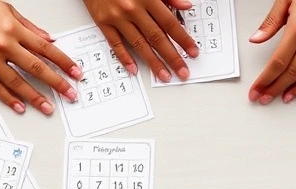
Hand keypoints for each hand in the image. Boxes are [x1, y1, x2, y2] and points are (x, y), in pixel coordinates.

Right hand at [0, 0, 80, 113]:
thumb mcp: (7, 9)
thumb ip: (29, 27)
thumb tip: (48, 40)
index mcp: (14, 29)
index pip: (46, 49)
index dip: (64, 63)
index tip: (75, 73)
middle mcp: (4, 44)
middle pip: (37, 67)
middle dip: (57, 83)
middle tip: (70, 94)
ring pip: (17, 81)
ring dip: (35, 97)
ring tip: (48, 107)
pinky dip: (8, 98)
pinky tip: (20, 106)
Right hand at [83, 0, 198, 82]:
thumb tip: (186, 5)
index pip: (170, 23)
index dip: (183, 39)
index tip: (193, 52)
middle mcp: (133, 9)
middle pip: (157, 38)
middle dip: (172, 57)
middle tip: (182, 71)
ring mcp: (118, 17)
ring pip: (139, 44)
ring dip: (153, 62)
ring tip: (164, 75)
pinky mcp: (103, 22)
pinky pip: (115, 43)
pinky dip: (125, 57)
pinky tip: (134, 69)